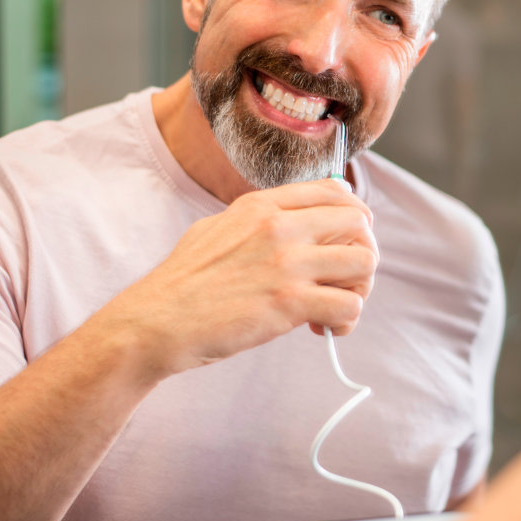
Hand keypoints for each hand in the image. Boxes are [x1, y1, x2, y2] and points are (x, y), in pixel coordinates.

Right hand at [95, 178, 377, 376]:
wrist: (155, 322)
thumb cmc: (183, 282)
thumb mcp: (217, 228)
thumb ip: (257, 219)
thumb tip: (295, 217)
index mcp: (262, 205)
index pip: (335, 192)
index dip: (352, 218)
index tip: (344, 242)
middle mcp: (280, 226)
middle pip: (359, 224)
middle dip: (360, 254)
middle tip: (342, 281)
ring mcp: (287, 263)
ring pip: (365, 262)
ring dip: (358, 288)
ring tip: (334, 306)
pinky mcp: (289, 303)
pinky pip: (350, 306)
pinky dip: (345, 321)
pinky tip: (321, 327)